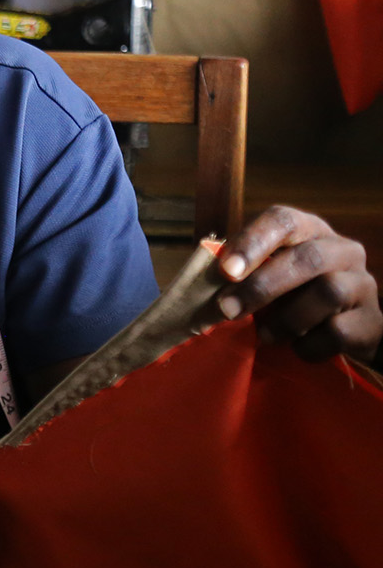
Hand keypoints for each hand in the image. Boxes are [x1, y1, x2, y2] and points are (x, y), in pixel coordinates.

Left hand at [200, 206, 382, 362]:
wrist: (345, 331)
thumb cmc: (292, 296)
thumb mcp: (267, 277)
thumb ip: (240, 274)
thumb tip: (201, 285)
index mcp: (310, 231)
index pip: (283, 220)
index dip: (252, 242)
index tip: (225, 270)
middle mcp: (343, 250)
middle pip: (308, 259)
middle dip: (261, 287)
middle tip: (227, 310)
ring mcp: (363, 284)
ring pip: (328, 292)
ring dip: (286, 319)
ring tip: (265, 335)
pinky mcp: (372, 321)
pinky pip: (338, 332)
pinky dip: (308, 345)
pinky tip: (297, 347)